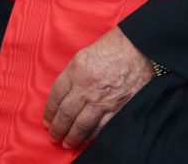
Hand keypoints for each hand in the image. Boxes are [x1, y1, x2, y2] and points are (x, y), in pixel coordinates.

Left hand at [44, 27, 154, 149]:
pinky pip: (101, 128)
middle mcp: (86, 86)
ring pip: (81, 125)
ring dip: (72, 137)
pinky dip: (92, 137)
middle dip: (57, 128)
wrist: (139, 46)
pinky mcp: (117, 108)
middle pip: (65, 114)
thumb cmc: (113, 45)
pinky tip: (87, 139)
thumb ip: (74, 73)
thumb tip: (65, 93)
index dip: (50, 111)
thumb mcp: (85, 54)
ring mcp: (102, 99)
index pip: (56, 95)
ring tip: (67, 142)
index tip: (48, 120)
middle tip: (54, 135)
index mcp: (76, 69)